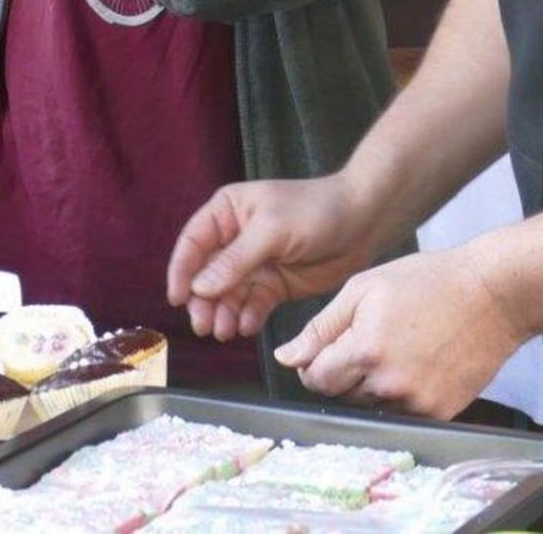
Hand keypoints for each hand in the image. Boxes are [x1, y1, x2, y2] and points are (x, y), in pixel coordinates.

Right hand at [166, 177, 383, 341]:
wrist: (363, 223)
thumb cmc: (317, 210)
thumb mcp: (272, 230)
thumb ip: (235, 260)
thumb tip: (200, 286)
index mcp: (228, 212)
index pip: (194, 242)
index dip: (182, 270)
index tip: (178, 298)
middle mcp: (235, 238)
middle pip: (207, 274)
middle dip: (204, 301)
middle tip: (204, 326)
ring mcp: (255, 263)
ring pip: (228, 294)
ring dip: (224, 313)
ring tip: (225, 331)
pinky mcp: (275, 285)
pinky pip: (252, 304)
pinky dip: (247, 316)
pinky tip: (246, 327)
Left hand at [275, 247, 529, 418]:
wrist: (493, 294)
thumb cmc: (428, 282)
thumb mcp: (363, 289)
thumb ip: (320, 328)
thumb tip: (286, 358)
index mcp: (364, 350)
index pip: (316, 378)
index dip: (314, 363)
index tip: (325, 350)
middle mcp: (389, 383)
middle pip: (341, 395)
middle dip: (342, 372)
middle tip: (367, 341)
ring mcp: (417, 402)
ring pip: (371, 406)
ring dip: (371, 386)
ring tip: (396, 348)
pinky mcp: (441, 412)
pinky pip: (403, 414)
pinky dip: (400, 395)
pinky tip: (416, 364)